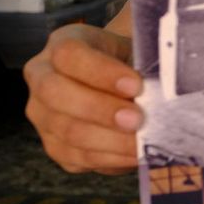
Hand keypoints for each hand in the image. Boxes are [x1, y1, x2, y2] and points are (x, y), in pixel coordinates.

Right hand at [23, 21, 142, 173]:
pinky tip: (135, 154)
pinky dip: (111, 158)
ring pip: (68, 131)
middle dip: (100, 109)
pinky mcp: (56, 147)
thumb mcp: (134, 51)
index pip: (69, 55)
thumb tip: (161, 91)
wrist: (120, 85)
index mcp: (61, 45)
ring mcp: (43, 116)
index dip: (101, 71)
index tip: (136, 84)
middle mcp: (42, 79)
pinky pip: (79, 158)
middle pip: (56, 93)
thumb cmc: (129, 64)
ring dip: (109, 139)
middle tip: (137, 119)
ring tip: (142, 140)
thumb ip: (143, 63)